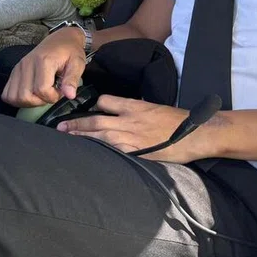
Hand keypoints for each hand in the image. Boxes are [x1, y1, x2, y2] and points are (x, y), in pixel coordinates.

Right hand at [2, 27, 85, 106]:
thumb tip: (70, 95)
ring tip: (41, 94)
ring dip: (28, 102)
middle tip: (51, 94)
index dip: (53, 97)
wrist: (61, 39)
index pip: (42, 90)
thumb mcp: (78, 64)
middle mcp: (27, 63)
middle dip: (40, 101)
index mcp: (43, 60)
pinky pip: (7, 93)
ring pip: (14, 97)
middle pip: (25, 96)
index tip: (60, 91)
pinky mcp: (14, 72)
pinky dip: (18, 99)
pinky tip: (31, 94)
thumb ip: (72, 80)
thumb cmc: (70, 51)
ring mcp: (18, 68)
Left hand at [57, 96, 210, 163]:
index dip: (94, 107)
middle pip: (96, 120)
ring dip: (82, 137)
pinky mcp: (136, 152)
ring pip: (100, 136)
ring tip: (67, 139)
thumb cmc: (179, 120)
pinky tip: (89, 154)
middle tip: (60, 128)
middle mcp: (129, 120)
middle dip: (76, 124)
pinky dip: (99, 151)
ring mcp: (131, 137)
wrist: (195, 134)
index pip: (106, 102)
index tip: (84, 111)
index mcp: (135, 106)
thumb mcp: (156, 108)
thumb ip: (138, 110)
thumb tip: (127, 113)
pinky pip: (112, 151)